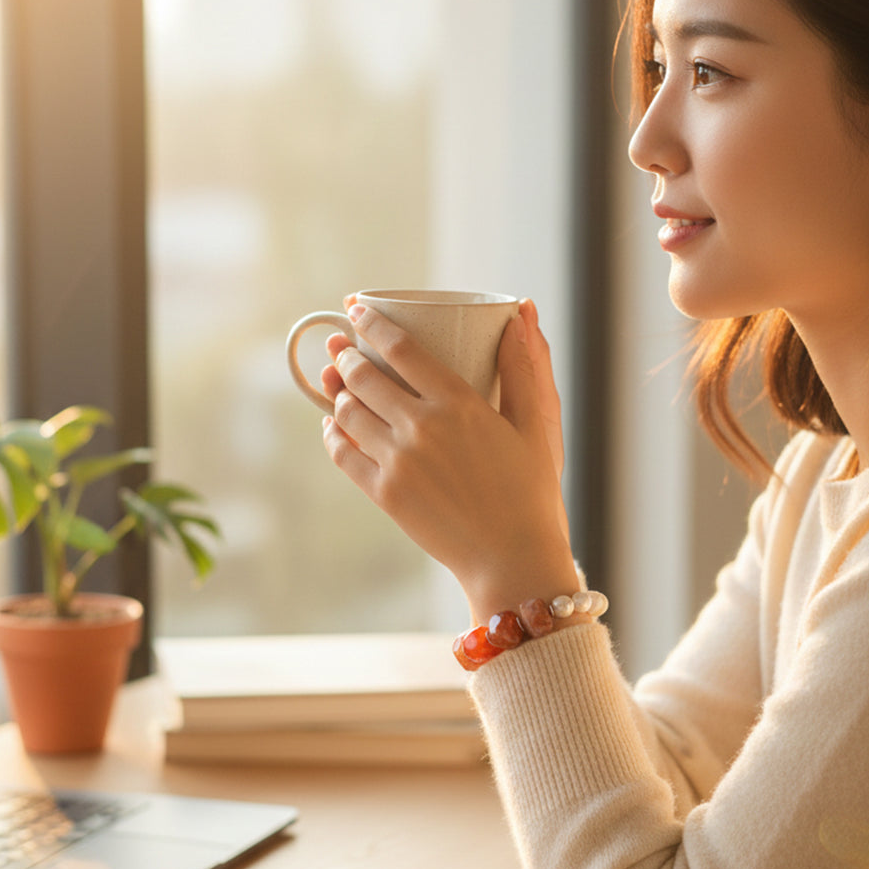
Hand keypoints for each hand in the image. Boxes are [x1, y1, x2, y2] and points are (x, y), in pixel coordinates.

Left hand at [320, 301, 577, 622]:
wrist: (512, 560)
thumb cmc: (531, 491)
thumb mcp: (536, 424)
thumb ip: (525, 366)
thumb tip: (521, 312)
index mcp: (458, 403)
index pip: (399, 347)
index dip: (370, 321)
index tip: (356, 308)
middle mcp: (421, 428)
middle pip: (363, 376)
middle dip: (345, 355)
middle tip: (341, 347)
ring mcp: (397, 462)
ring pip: (347, 412)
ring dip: (336, 391)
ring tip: (336, 383)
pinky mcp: (384, 494)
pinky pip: (342, 453)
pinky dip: (332, 433)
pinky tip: (334, 425)